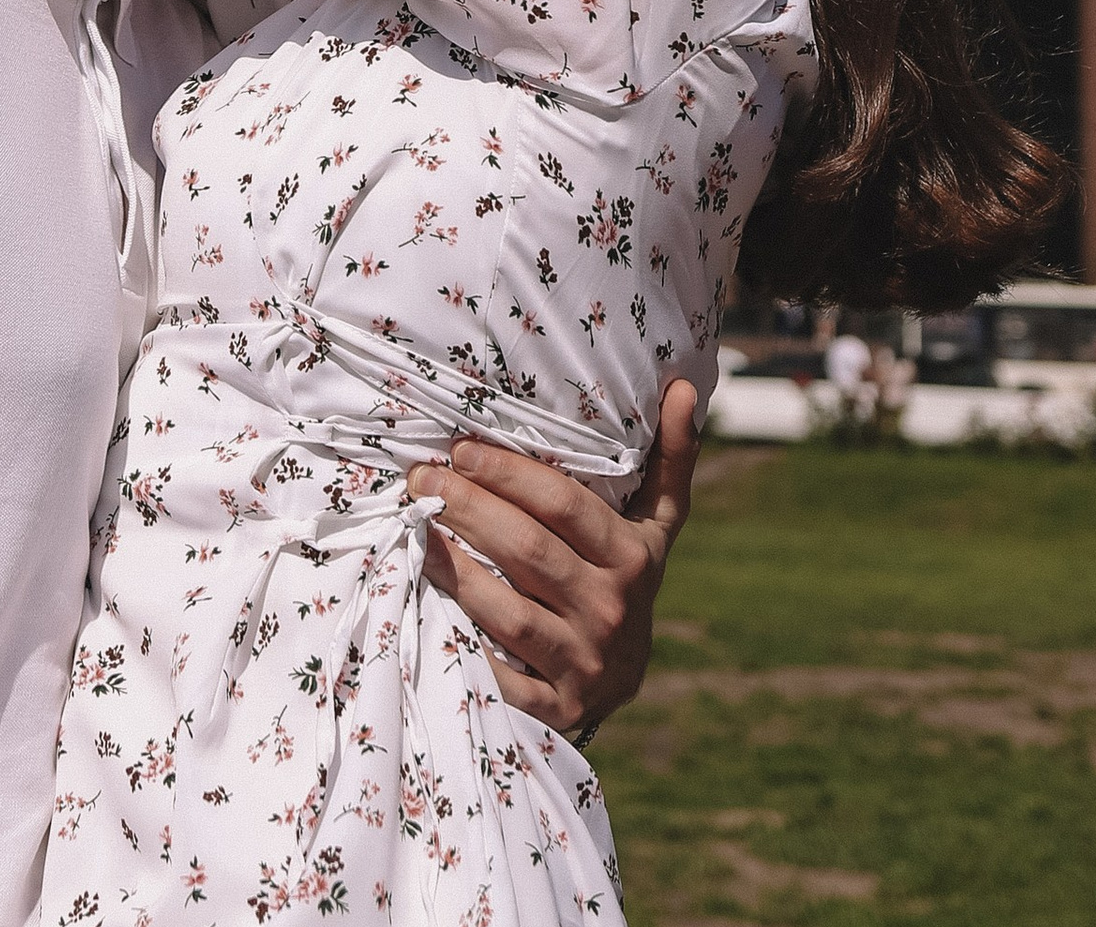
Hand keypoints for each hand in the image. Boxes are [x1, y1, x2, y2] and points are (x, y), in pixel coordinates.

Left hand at [407, 376, 699, 736]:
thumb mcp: (656, 523)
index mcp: (634, 558)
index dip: (509, 473)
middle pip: (528, 551)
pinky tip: (424, 599)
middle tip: (420, 478)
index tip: (459, 448)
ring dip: (454, 565)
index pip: (564, 506)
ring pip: (507, 610)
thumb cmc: (624, 578)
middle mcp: (612, 612)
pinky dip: (460, 636)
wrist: (620, 681)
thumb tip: (682, 386)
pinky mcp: (551, 709)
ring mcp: (582, 665)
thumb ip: (671, 457)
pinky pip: (497, 672)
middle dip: (468, 507)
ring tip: (414, 526)